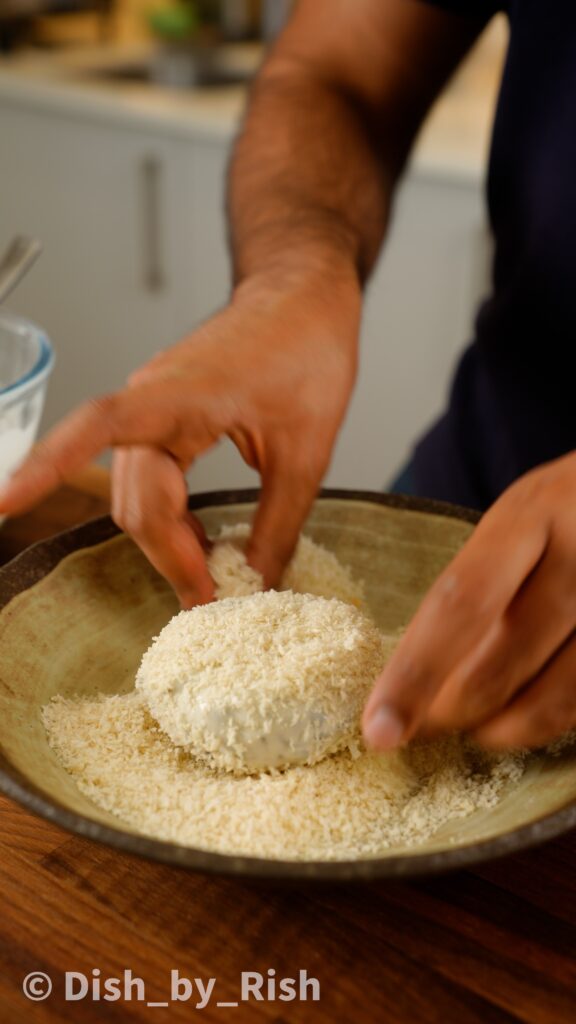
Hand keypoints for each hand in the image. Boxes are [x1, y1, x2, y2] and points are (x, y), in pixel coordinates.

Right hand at [0, 271, 359, 606]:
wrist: (304, 300)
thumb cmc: (307, 353)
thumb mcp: (306, 451)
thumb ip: (278, 525)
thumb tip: (258, 585)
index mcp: (180, 395)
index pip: (94, 427)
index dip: (45, 466)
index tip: (4, 501)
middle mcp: (151, 400)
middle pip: (135, 501)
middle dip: (169, 558)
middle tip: (211, 602)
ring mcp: (153, 408)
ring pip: (137, 497)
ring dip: (166, 542)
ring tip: (210, 578)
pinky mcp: (163, 417)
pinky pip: (147, 479)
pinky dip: (166, 517)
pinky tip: (197, 541)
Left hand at [362, 452, 575, 749]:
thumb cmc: (567, 511)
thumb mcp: (521, 517)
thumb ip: (480, 577)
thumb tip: (410, 667)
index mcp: (530, 513)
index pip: (461, 601)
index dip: (415, 673)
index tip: (379, 729)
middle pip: (503, 657)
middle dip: (450, 709)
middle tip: (418, 728)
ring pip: (552, 694)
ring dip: (500, 728)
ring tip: (473, 729)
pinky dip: (546, 722)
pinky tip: (520, 719)